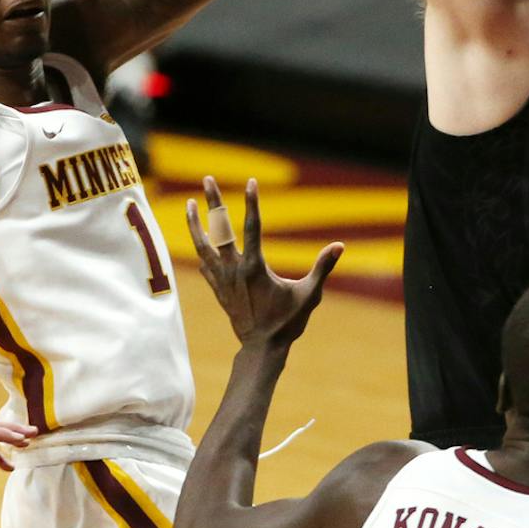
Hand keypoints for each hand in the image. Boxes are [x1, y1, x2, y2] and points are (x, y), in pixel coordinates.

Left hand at [186, 177, 342, 351]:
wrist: (261, 348)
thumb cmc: (287, 322)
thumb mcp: (309, 294)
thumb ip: (322, 268)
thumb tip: (339, 246)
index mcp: (255, 267)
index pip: (252, 227)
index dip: (252, 202)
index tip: (250, 182)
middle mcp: (234, 269)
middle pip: (220, 229)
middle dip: (214, 202)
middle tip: (207, 179)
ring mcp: (222, 279)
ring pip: (203, 244)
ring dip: (195, 223)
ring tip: (189, 203)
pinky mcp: (217, 288)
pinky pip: (203, 262)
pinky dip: (198, 247)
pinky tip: (196, 236)